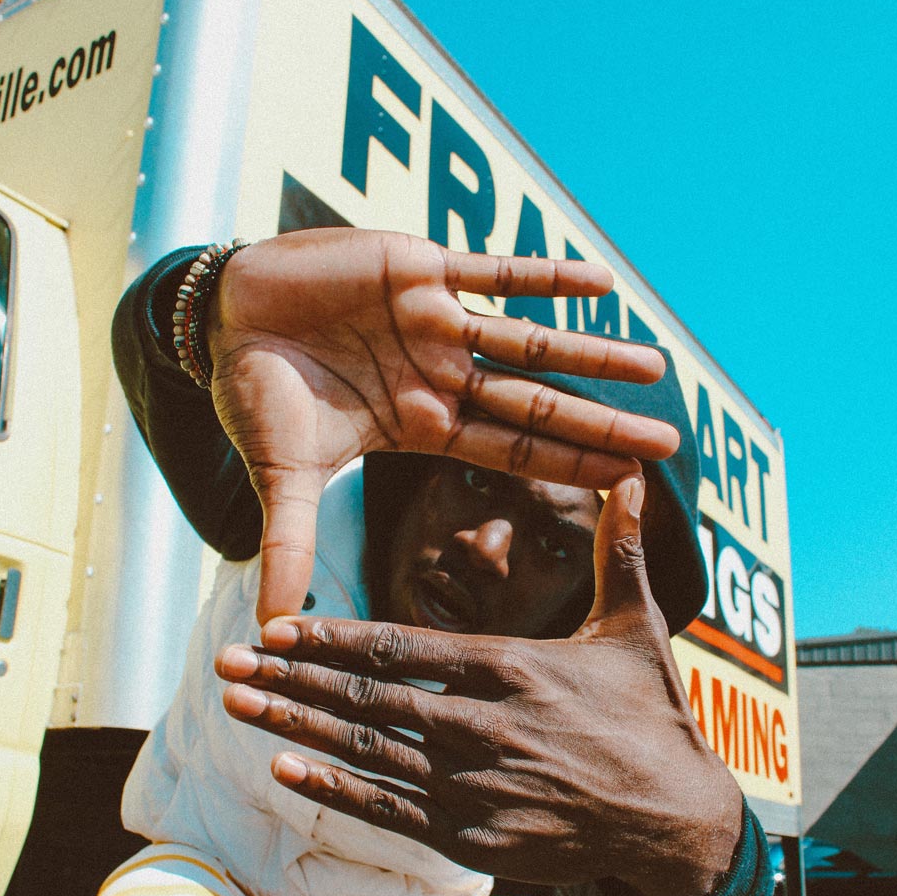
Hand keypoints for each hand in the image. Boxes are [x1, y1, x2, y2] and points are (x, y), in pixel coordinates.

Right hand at [207, 229, 678, 622]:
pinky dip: (543, 276)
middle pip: (538, 407)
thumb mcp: (284, 474)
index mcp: (422, 425)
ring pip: (531, 341)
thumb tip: (274, 627)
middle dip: (601, 425)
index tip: (629, 485)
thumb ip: (291, 543)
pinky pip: (494, 272)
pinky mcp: (419, 268)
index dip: (569, 468)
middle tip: (672, 443)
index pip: (512, 453)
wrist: (224, 314)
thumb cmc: (256, 391)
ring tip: (655, 368)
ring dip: (592, 354)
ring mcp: (438, 323)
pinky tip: (602, 284)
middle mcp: (442, 376)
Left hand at [215, 476, 742, 895]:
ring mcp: (475, 788)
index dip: (331, 639)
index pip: (401, 649)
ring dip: (295, 729)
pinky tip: (285, 769)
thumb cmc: (651, 717)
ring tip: (236, 708)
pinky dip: (335, 789)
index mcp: (513, 669)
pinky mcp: (475, 838)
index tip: (275, 629)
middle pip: (365, 699)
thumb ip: (618, 551)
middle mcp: (484, 728)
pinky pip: (390, 810)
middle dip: (288, 681)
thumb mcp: (637, 627)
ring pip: (366, 752)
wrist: (675, 822)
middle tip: (224, 665)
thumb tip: (636, 476)